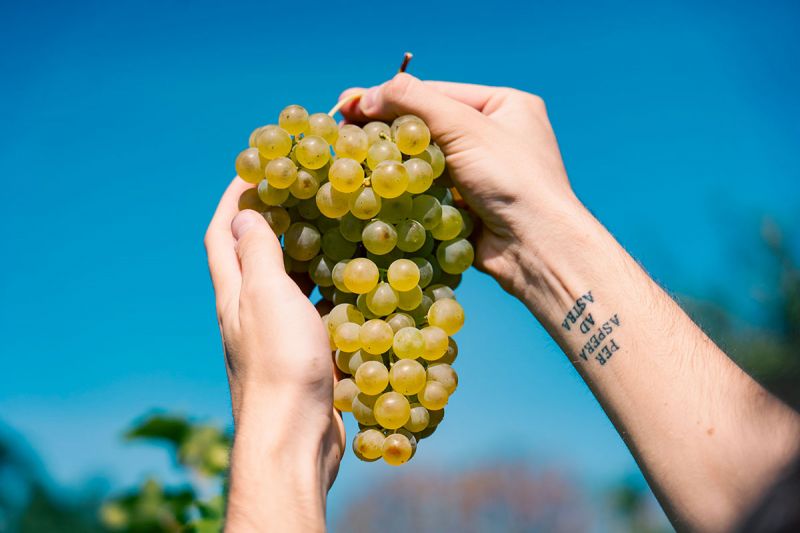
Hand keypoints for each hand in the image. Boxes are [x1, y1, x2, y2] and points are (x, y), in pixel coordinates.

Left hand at [204, 178, 343, 530]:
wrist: (294, 438)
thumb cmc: (280, 363)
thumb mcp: (268, 297)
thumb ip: (258, 254)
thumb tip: (243, 211)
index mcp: (235, 295)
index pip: (222, 234)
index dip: (233, 196)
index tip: (257, 165)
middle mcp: (249, 314)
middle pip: (255, 257)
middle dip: (274, 221)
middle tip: (308, 193)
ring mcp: (275, 338)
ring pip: (289, 286)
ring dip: (306, 257)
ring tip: (336, 231)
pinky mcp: (301, 360)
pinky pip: (314, 314)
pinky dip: (329, 294)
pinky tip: (354, 288)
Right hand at [341, 74, 582, 300]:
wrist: (536, 246)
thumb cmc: (512, 178)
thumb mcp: (464, 126)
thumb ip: (414, 102)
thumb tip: (365, 96)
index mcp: (504, 105)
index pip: (435, 93)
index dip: (390, 97)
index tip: (348, 103)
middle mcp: (495, 136)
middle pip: (428, 126)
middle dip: (388, 129)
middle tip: (343, 130)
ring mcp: (481, 173)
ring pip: (425, 160)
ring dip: (393, 161)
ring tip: (352, 159)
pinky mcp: (468, 205)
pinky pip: (428, 190)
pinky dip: (404, 188)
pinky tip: (375, 187)